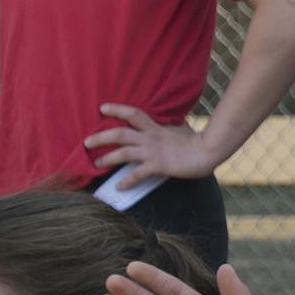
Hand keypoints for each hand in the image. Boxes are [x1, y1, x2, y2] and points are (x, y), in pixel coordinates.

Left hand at [84, 104, 219, 187]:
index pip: (132, 114)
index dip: (116, 109)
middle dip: (100, 137)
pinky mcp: (158, 166)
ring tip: (95, 164)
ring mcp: (152, 152)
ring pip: (123, 152)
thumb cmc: (198, 141)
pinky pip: (138, 174)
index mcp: (155, 128)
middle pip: (119, 133)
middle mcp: (150, 138)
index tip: (102, 108)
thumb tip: (172, 126)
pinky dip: (127, 180)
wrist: (208, 150)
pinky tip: (118, 186)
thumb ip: (170, 129)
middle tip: (86, 141)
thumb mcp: (181, 129)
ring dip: (107, 158)